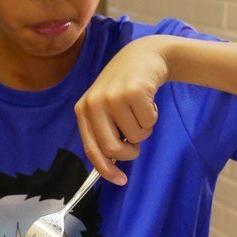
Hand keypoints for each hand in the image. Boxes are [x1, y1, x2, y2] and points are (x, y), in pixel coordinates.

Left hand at [74, 37, 169, 184]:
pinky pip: (149, 122)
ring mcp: (113, 96)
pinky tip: (147, 100)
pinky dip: (153, 116)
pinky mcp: (134, 91)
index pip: (91, 149)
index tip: (120, 181)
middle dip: (130, 152)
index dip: (106, 170)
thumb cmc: (124, 88)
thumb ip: (104, 132)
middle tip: (136, 142)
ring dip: (144, 128)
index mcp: (83, 110)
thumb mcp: (105, 107)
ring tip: (140, 109)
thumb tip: (110, 166)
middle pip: (113, 149)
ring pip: (136, 136)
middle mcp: (94, 103)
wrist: (143, 55)